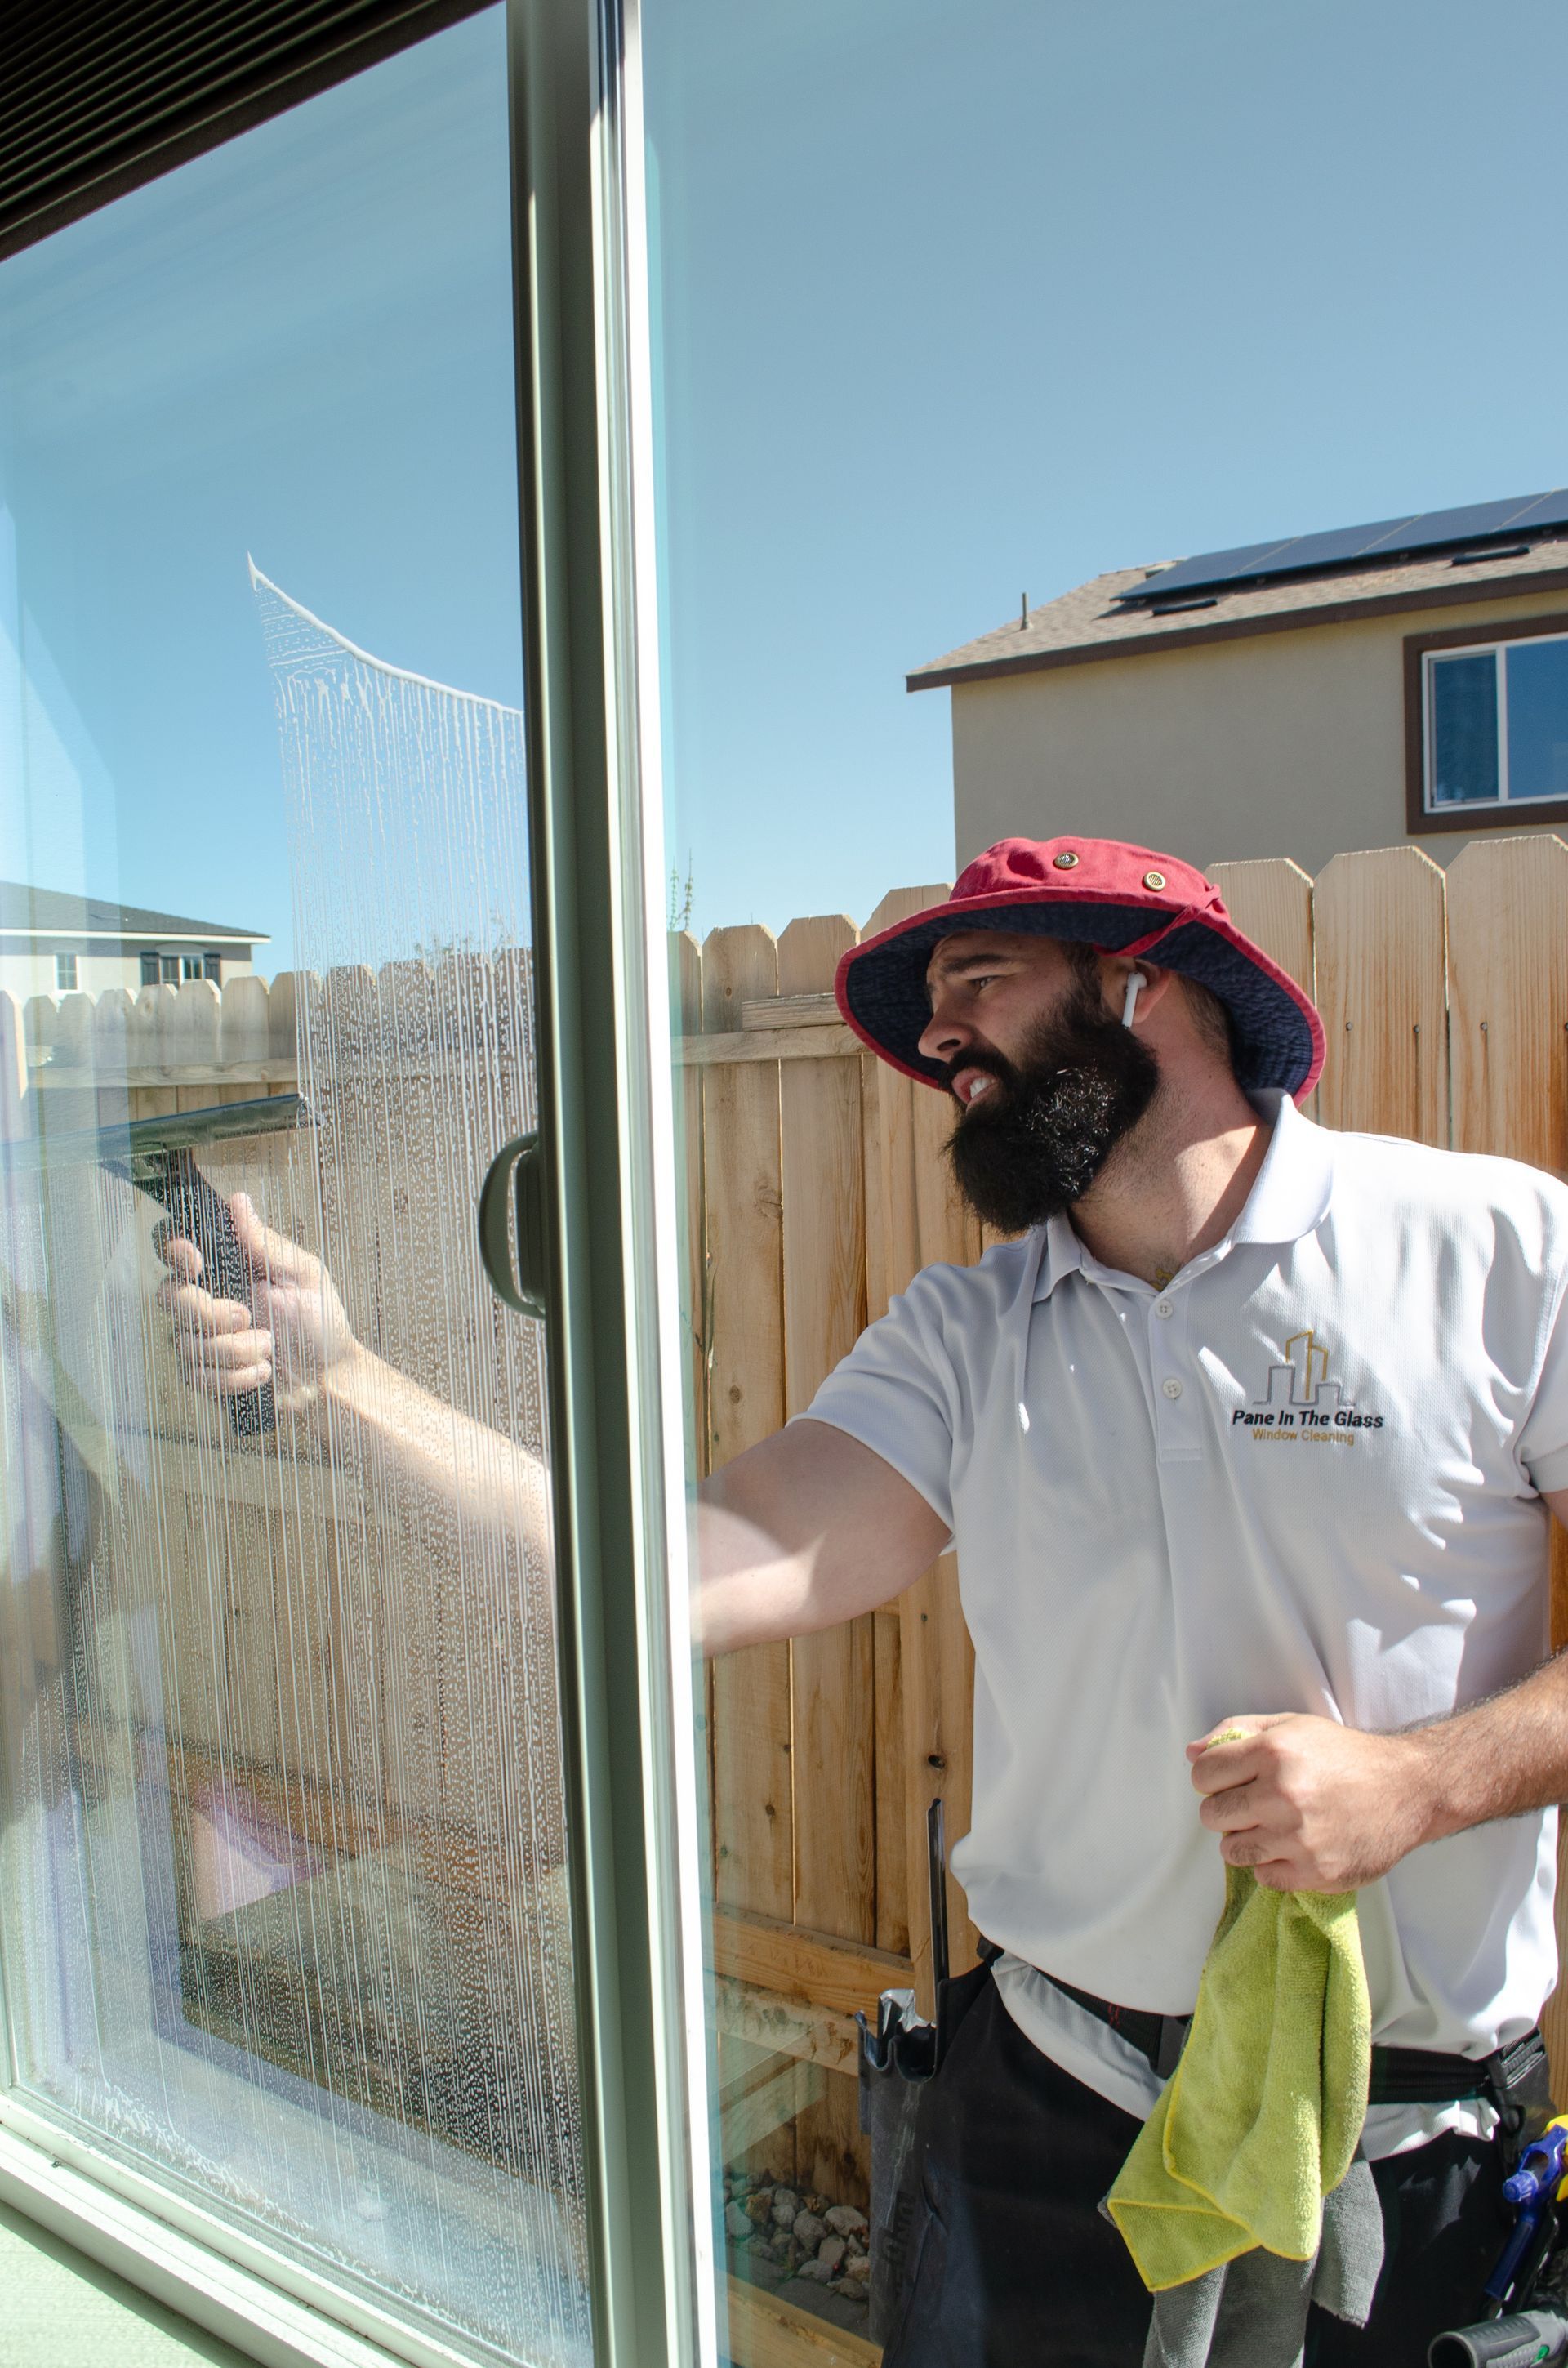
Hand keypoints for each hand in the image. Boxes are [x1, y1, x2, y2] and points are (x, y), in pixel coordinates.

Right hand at [158, 1192, 361, 1414]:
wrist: (329, 1375)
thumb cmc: (319, 1320)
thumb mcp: (302, 1275)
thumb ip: (265, 1243)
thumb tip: (238, 1201)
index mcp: (226, 1271)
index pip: (175, 1249)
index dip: (174, 1251)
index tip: (196, 1262)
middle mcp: (206, 1302)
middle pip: (168, 1297)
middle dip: (207, 1311)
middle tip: (246, 1316)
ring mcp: (201, 1340)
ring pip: (185, 1342)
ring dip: (234, 1349)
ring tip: (270, 1347)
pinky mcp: (206, 1376)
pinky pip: (197, 1376)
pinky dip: (235, 1377)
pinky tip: (262, 1372)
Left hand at [1187, 1713, 1437, 1891]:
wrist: (1408, 1789)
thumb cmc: (1345, 1755)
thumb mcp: (1291, 1726)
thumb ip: (1236, 1732)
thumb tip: (1191, 1754)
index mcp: (1273, 1752)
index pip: (1202, 1775)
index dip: (1210, 1778)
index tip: (1229, 1781)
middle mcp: (1282, 1795)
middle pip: (1211, 1816)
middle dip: (1225, 1810)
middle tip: (1252, 1805)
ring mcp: (1299, 1838)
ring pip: (1232, 1851)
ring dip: (1245, 1840)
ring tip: (1271, 1827)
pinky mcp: (1316, 1872)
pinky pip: (1264, 1877)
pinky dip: (1273, 1865)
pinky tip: (1293, 1847)